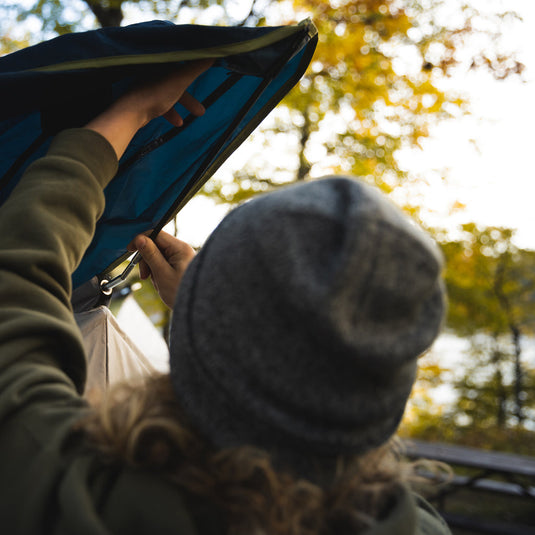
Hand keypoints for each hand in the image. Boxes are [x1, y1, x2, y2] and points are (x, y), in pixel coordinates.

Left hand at [86, 59, 212, 158]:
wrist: (131, 112)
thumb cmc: (156, 93)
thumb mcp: (181, 79)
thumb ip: (197, 67)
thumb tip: (214, 52)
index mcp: (161, 64)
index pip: (181, 65)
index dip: (194, 73)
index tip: (204, 81)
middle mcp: (151, 72)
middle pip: (174, 83)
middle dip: (188, 99)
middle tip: (201, 112)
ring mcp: (144, 86)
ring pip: (166, 95)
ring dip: (177, 108)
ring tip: (184, 123)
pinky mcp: (139, 100)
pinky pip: (157, 104)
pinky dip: (167, 112)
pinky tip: (176, 123)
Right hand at [128, 231, 195, 308]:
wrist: (197, 310)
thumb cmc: (181, 293)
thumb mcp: (162, 273)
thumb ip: (150, 254)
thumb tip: (140, 238)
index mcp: (180, 248)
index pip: (156, 234)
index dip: (141, 240)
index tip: (130, 250)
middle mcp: (182, 250)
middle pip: (156, 245)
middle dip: (148, 260)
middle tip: (146, 275)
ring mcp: (182, 258)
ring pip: (158, 256)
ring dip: (153, 269)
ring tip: (158, 283)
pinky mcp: (180, 266)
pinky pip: (164, 265)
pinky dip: (159, 273)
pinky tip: (162, 284)